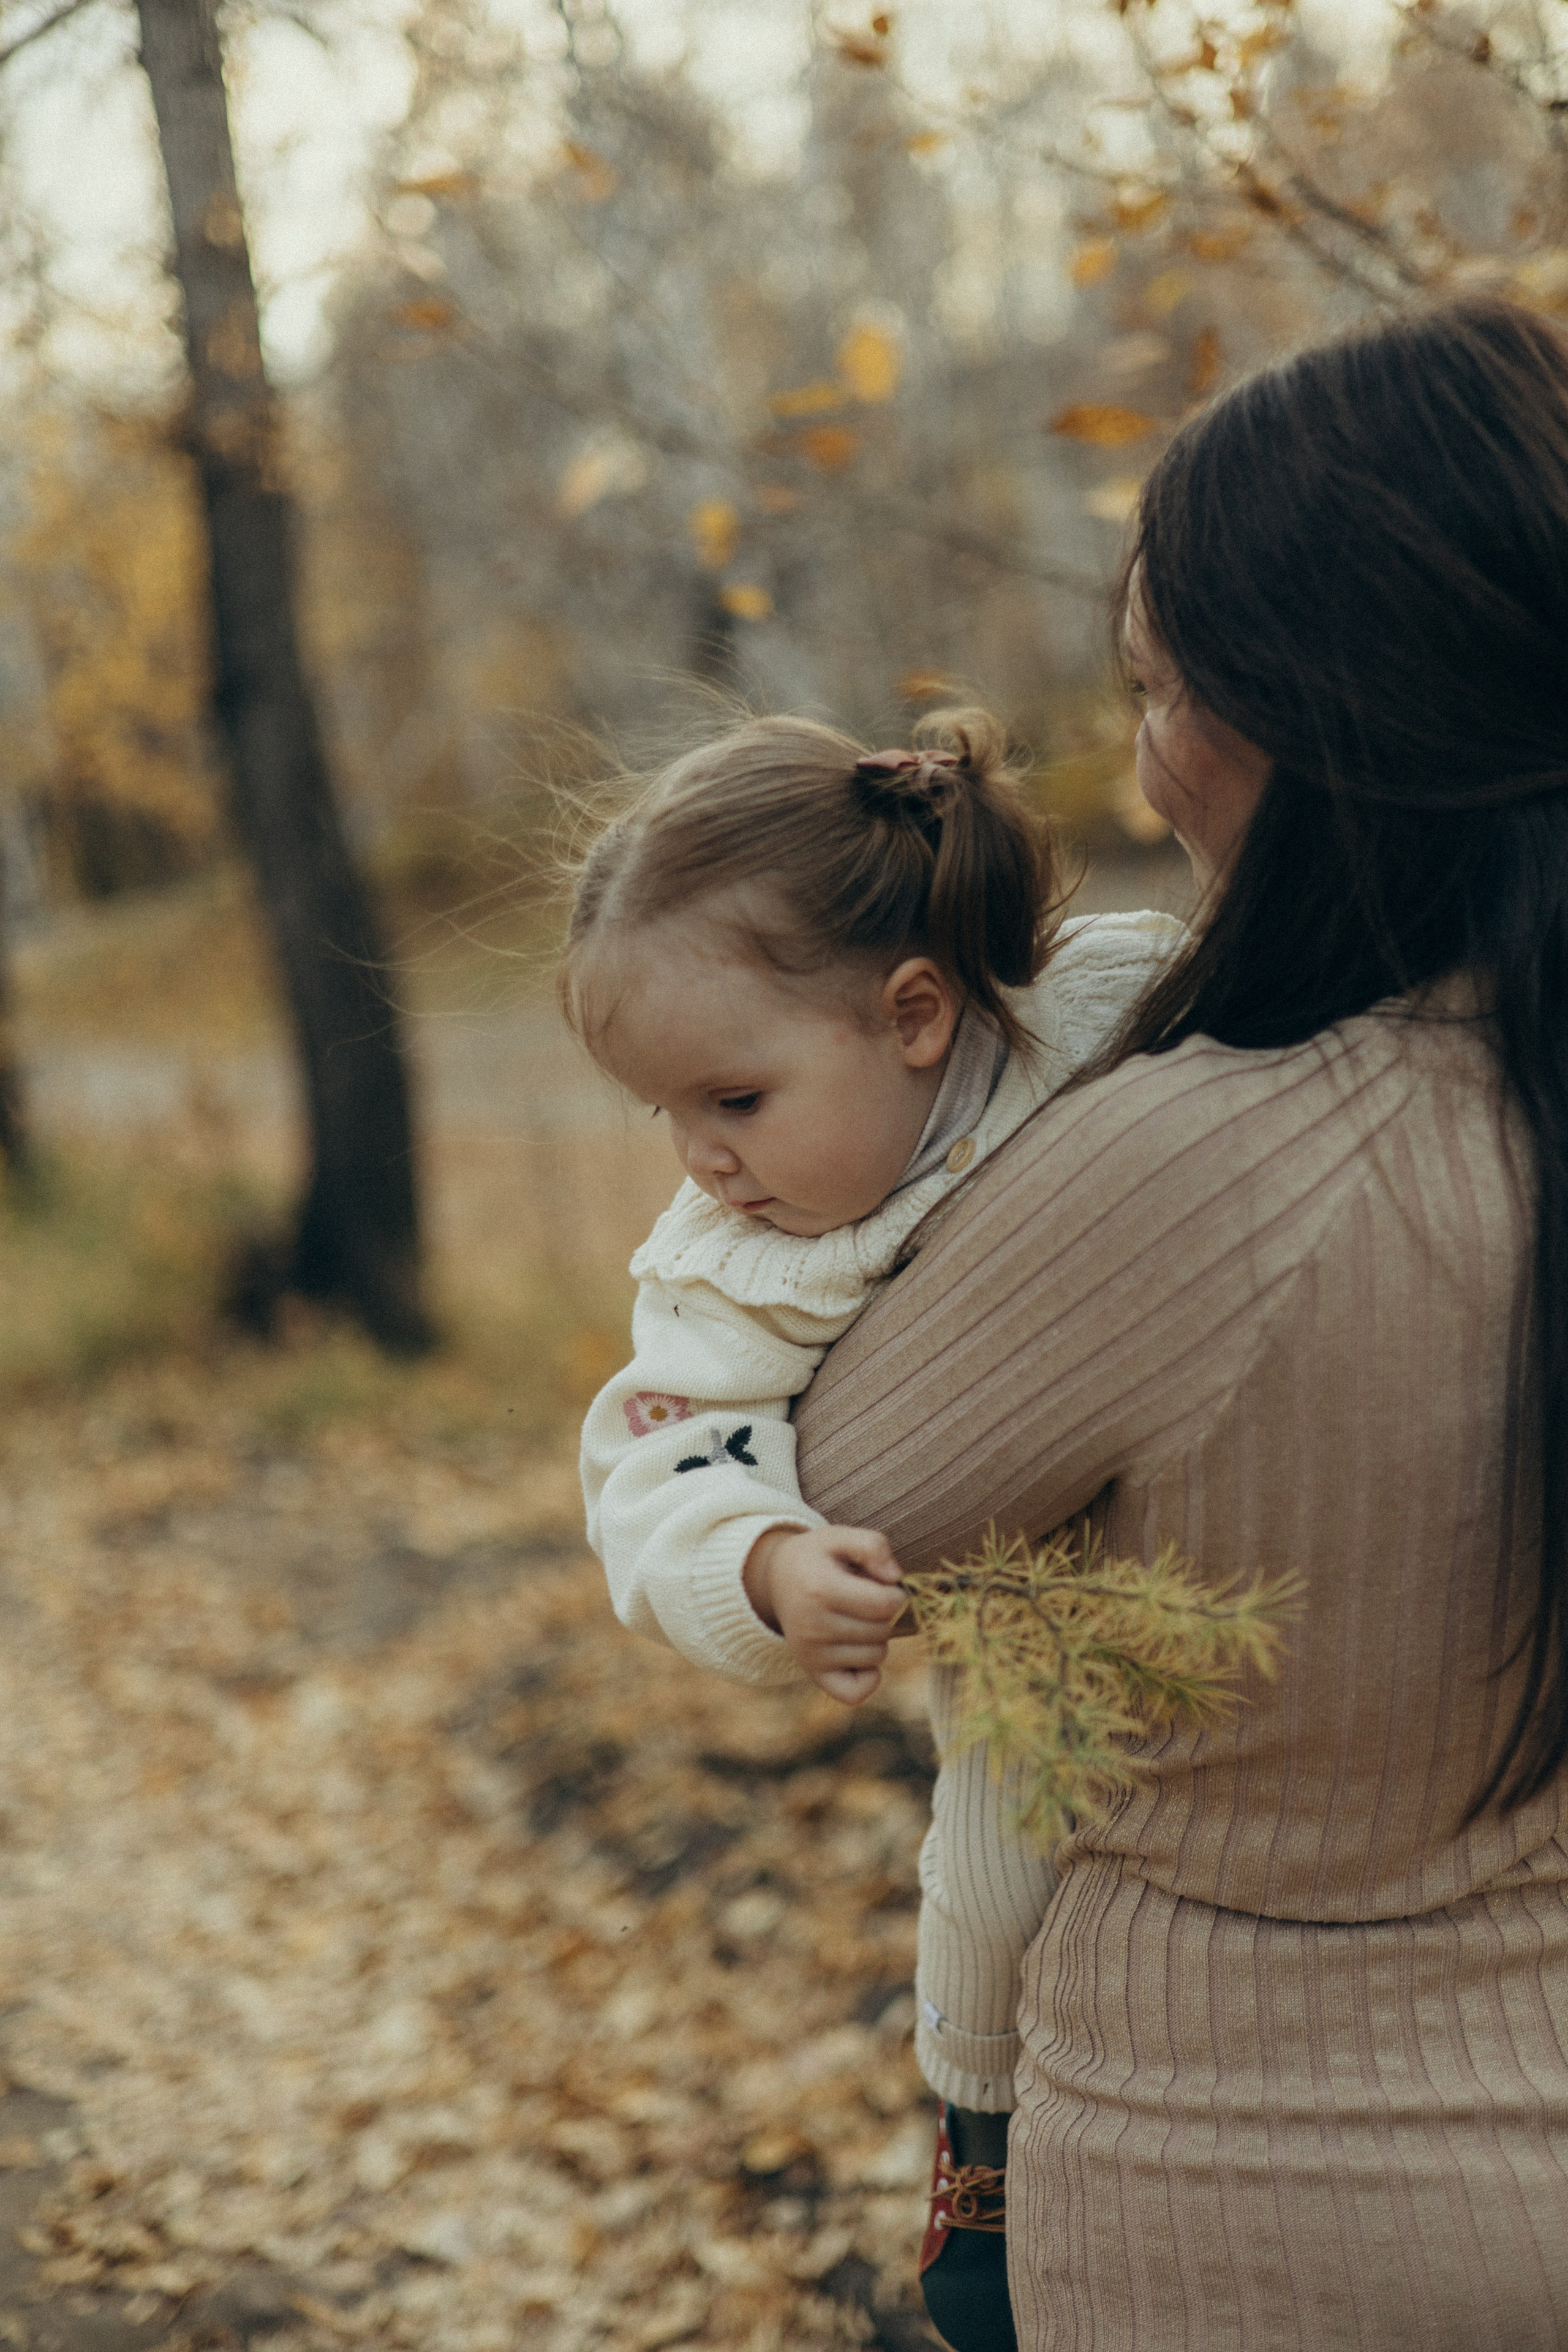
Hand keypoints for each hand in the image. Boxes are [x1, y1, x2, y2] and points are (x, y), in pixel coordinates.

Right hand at [742, 1525, 905, 1704]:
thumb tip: (895, 1578)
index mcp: (821, 1590)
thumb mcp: (839, 1536)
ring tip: (856, 1618)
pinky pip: (855, 1693)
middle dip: (886, 1614)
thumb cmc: (817, 1558)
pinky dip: (868, 1677)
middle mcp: (814, 1627)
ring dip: (877, 1638)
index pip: (885, 1604)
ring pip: (876, 1657)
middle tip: (866, 1599)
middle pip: (882, 1631)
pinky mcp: (813, 1673)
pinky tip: (860, 1652)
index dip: (896, 1594)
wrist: (777, 1580)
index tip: (884, 1585)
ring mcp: (812, 1654)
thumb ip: (872, 1545)